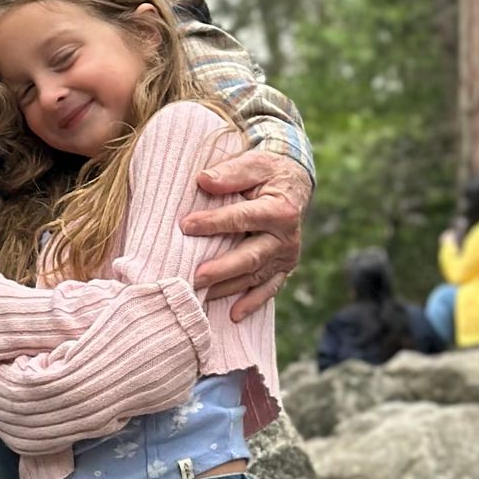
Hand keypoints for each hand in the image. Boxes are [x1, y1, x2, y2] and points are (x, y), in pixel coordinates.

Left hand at [179, 153, 310, 318]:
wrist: (294, 183)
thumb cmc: (268, 172)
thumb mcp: (254, 164)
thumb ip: (231, 173)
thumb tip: (203, 180)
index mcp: (280, 210)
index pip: (242, 218)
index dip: (213, 223)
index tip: (185, 226)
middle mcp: (286, 238)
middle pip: (250, 257)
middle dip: (222, 269)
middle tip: (195, 276)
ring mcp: (286, 256)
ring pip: (254, 277)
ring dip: (227, 289)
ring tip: (199, 296)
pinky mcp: (284, 268)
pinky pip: (269, 289)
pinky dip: (252, 303)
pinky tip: (234, 315)